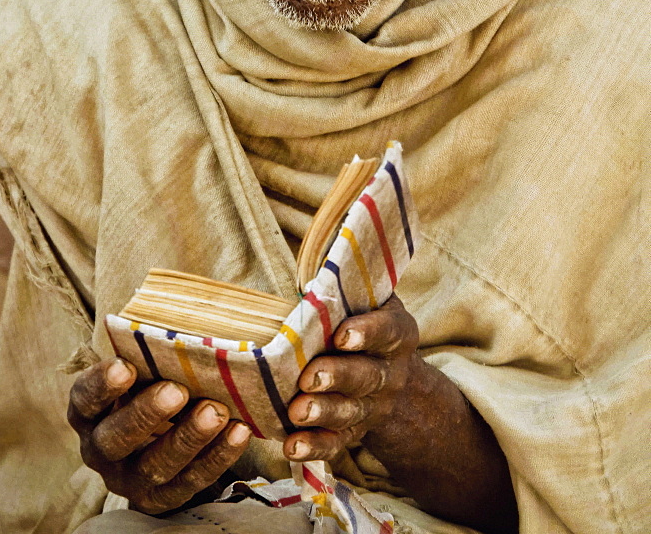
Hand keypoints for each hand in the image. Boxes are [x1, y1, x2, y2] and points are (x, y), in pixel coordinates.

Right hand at [68, 358, 250, 514]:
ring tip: (215, 411)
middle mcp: (102, 449)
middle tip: (177, 391)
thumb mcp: (142, 369)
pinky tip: (239, 431)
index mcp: (89, 412)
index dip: (101, 385)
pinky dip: (216, 458)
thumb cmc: (151, 384)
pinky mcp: (160, 499)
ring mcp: (129, 478)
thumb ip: (152, 353)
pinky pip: (188, 483)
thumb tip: (187, 317)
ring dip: (187, 439)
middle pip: (114, 439)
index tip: (125, 366)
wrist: (159, 435)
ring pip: (153, 466)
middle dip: (146, 414)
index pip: (84, 399)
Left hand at [284, 294, 517, 533]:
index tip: (342, 335)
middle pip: (368, 376)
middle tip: (309, 378)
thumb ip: (346, 282)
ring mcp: (374, 406)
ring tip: (297, 411)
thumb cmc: (363, 321)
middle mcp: (391, 372)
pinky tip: (292, 446)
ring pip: (352, 412)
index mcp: (397, 333)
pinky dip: (315, 447)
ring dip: (324, 413)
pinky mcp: (355, 432)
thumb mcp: (367, 298)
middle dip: (338, 377)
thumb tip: (320, 240)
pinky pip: (337, 444)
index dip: (367, 332)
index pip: (388, 330)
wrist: (392, 377)